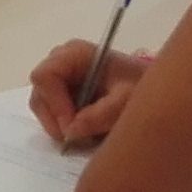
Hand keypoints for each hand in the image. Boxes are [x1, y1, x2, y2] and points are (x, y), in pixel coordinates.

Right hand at [27, 38, 152, 147]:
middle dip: (55, 118)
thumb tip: (71, 131)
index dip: (54, 104)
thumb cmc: (139, 87)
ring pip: (42, 105)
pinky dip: (62, 124)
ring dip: (58, 124)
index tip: (71, 128)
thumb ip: (100, 114)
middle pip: (40, 93)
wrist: (151, 89)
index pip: (45, 76)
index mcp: (75, 53)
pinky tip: (83, 128)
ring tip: (83, 134)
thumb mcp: (125, 101)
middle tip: (76, 137)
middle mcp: (61, 61)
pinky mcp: (61, 91)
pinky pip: (50, 111)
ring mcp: (59, 76)